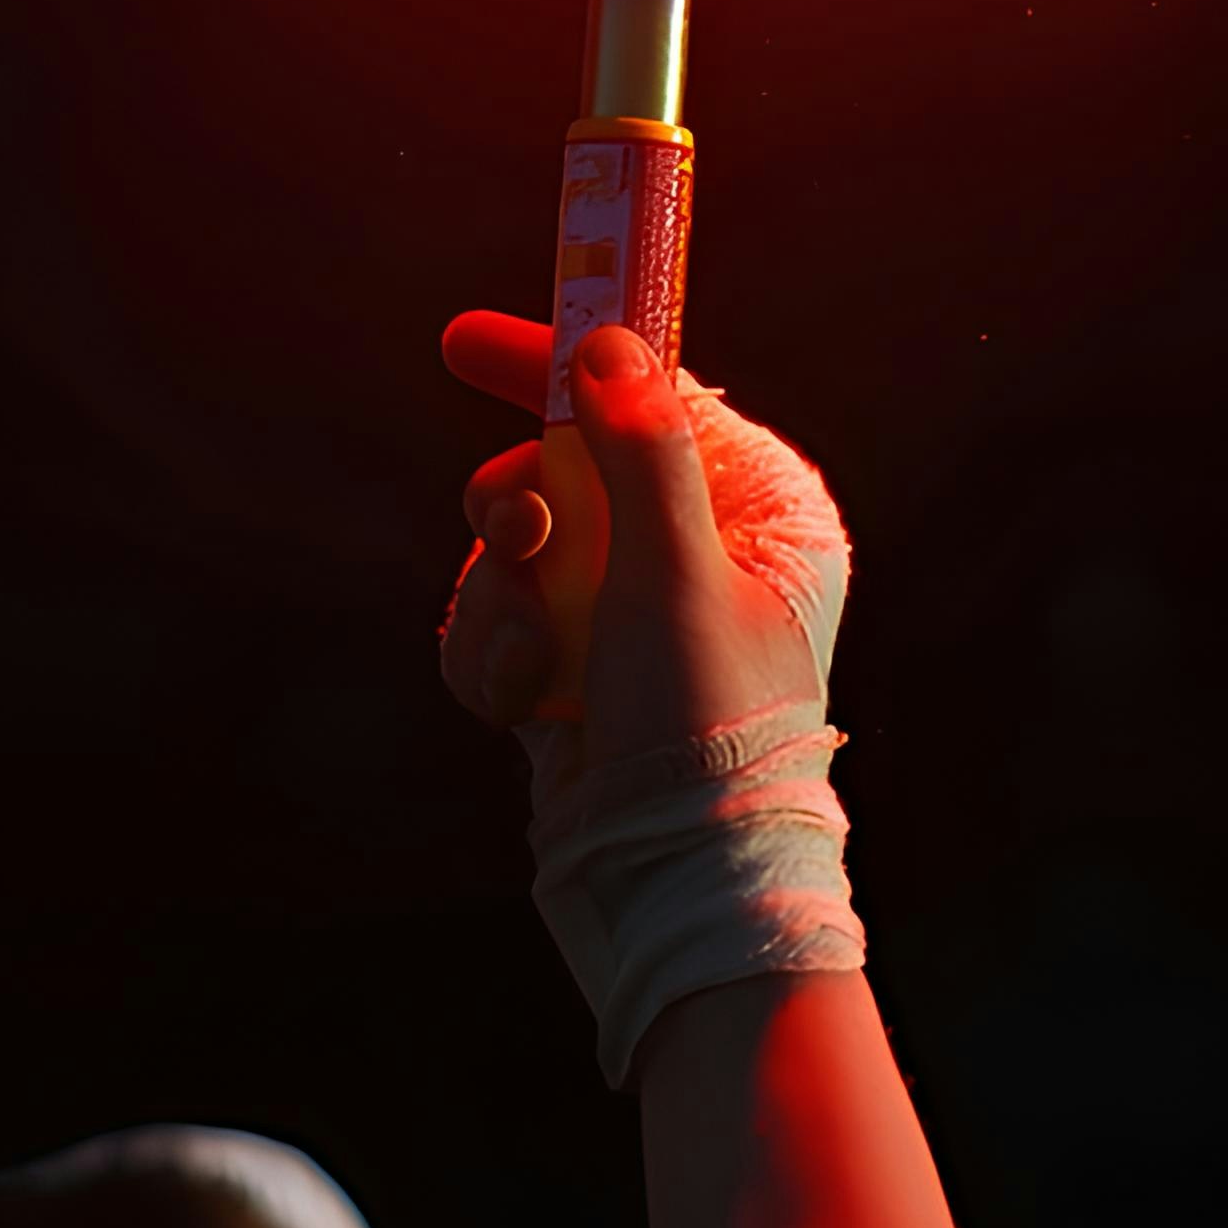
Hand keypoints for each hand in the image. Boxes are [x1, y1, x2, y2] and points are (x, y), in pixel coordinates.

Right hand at [439, 312, 847, 760]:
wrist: (671, 885)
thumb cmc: (705, 728)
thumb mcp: (675, 575)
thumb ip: (642, 452)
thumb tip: (608, 343)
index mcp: (760, 513)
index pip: (653, 397)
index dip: (561, 363)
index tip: (467, 346)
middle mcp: (699, 550)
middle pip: (565, 465)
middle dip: (518, 509)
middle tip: (515, 538)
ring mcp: (630, 609)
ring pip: (516, 545)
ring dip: (505, 601)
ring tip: (534, 662)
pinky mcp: (576, 665)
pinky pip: (497, 618)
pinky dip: (494, 657)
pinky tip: (525, 707)